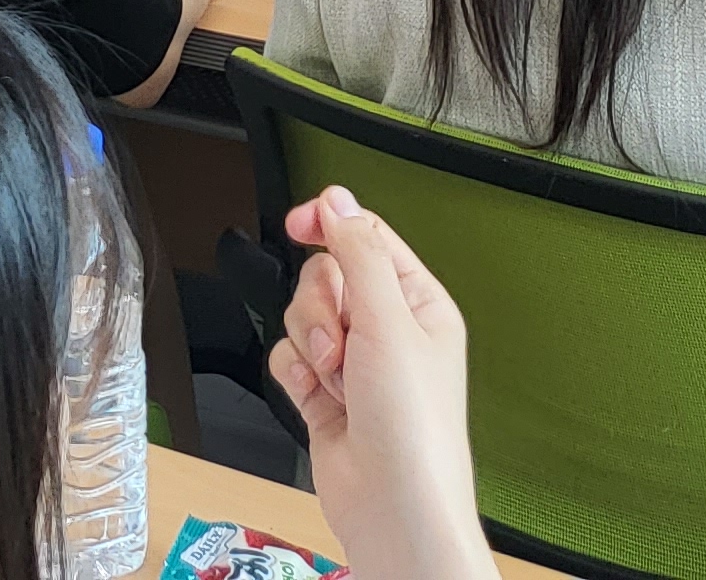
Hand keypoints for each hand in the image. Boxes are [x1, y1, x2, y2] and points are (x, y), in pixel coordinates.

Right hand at [271, 190, 494, 579]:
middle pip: (324, 277)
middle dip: (322, 307)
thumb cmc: (413, 427)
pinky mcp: (323, 394)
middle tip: (342, 339)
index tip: (298, 224)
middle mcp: (386, 330)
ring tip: (337, 379)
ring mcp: (354, 363)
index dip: (329, 226)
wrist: (391, 503)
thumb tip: (337, 202)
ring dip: (310, 345)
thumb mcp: (389, 320)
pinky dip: (295, 374)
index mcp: (418, 304)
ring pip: (301, 316)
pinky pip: (287, 356)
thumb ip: (358, 252)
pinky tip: (317, 396)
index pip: (365, 238)